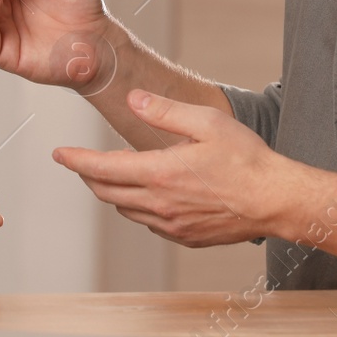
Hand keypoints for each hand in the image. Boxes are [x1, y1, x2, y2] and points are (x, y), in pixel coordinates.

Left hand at [52, 91, 336, 249]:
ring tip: (112, 174)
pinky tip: (147, 194)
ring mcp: (172, 225)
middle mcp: (160, 204)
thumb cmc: (247, 158)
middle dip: (88, 176)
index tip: (59, 154)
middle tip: (80, 162)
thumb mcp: (205, 122)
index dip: (76, 160)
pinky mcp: (186, 236)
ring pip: (126, 209)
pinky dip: (137, 207)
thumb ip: (163, 110)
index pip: (102, 168)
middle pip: (106, 192)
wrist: (277, 200)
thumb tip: (132, 99)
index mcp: (160, 174)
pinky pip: (148, 223)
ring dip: (112, 192)